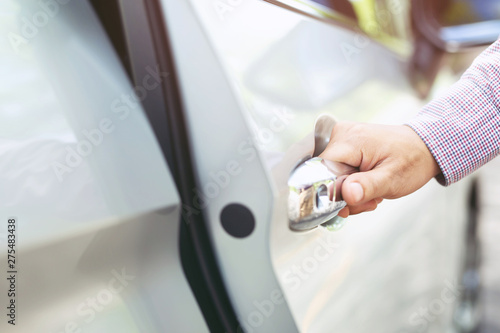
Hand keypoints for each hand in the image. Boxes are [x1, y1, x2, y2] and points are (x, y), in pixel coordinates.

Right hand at [319, 122, 440, 216]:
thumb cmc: (411, 161)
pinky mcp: (341, 144)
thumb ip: (367, 187)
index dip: (331, 192)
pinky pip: (334, 170)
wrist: (423, 146)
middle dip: (343, 195)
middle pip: (323, 175)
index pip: (321, 171)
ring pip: (327, 175)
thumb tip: (346, 194)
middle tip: (368, 200)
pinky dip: (348, 184)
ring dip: (347, 192)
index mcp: (350, 140)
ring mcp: (339, 137)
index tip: (350, 205)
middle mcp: (339, 134)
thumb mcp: (393, 179)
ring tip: (371, 193)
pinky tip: (365, 185)